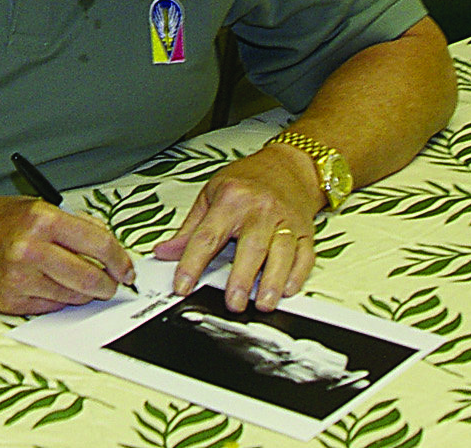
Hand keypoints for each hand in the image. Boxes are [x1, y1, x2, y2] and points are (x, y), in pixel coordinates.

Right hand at [0, 195, 135, 314]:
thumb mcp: (34, 207)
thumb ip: (73, 225)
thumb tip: (107, 246)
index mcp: (41, 219)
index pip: (98, 243)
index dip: (120, 259)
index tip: (126, 267)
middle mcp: (31, 249)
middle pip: (91, 277)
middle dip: (108, 284)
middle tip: (111, 283)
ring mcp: (20, 278)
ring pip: (74, 296)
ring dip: (84, 293)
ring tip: (77, 281)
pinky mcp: (12, 301)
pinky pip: (52, 306)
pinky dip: (59, 299)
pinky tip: (49, 285)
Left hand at [153, 145, 319, 311]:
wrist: (286, 166)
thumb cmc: (246, 180)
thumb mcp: (211, 195)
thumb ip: (189, 229)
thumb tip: (165, 252)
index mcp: (231, 199)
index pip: (207, 236)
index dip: (192, 263)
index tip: (183, 285)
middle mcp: (260, 209)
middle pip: (250, 247)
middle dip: (241, 278)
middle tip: (232, 303)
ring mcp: (285, 221)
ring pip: (280, 254)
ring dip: (271, 282)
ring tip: (262, 303)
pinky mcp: (305, 232)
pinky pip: (304, 256)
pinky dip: (296, 275)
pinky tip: (286, 290)